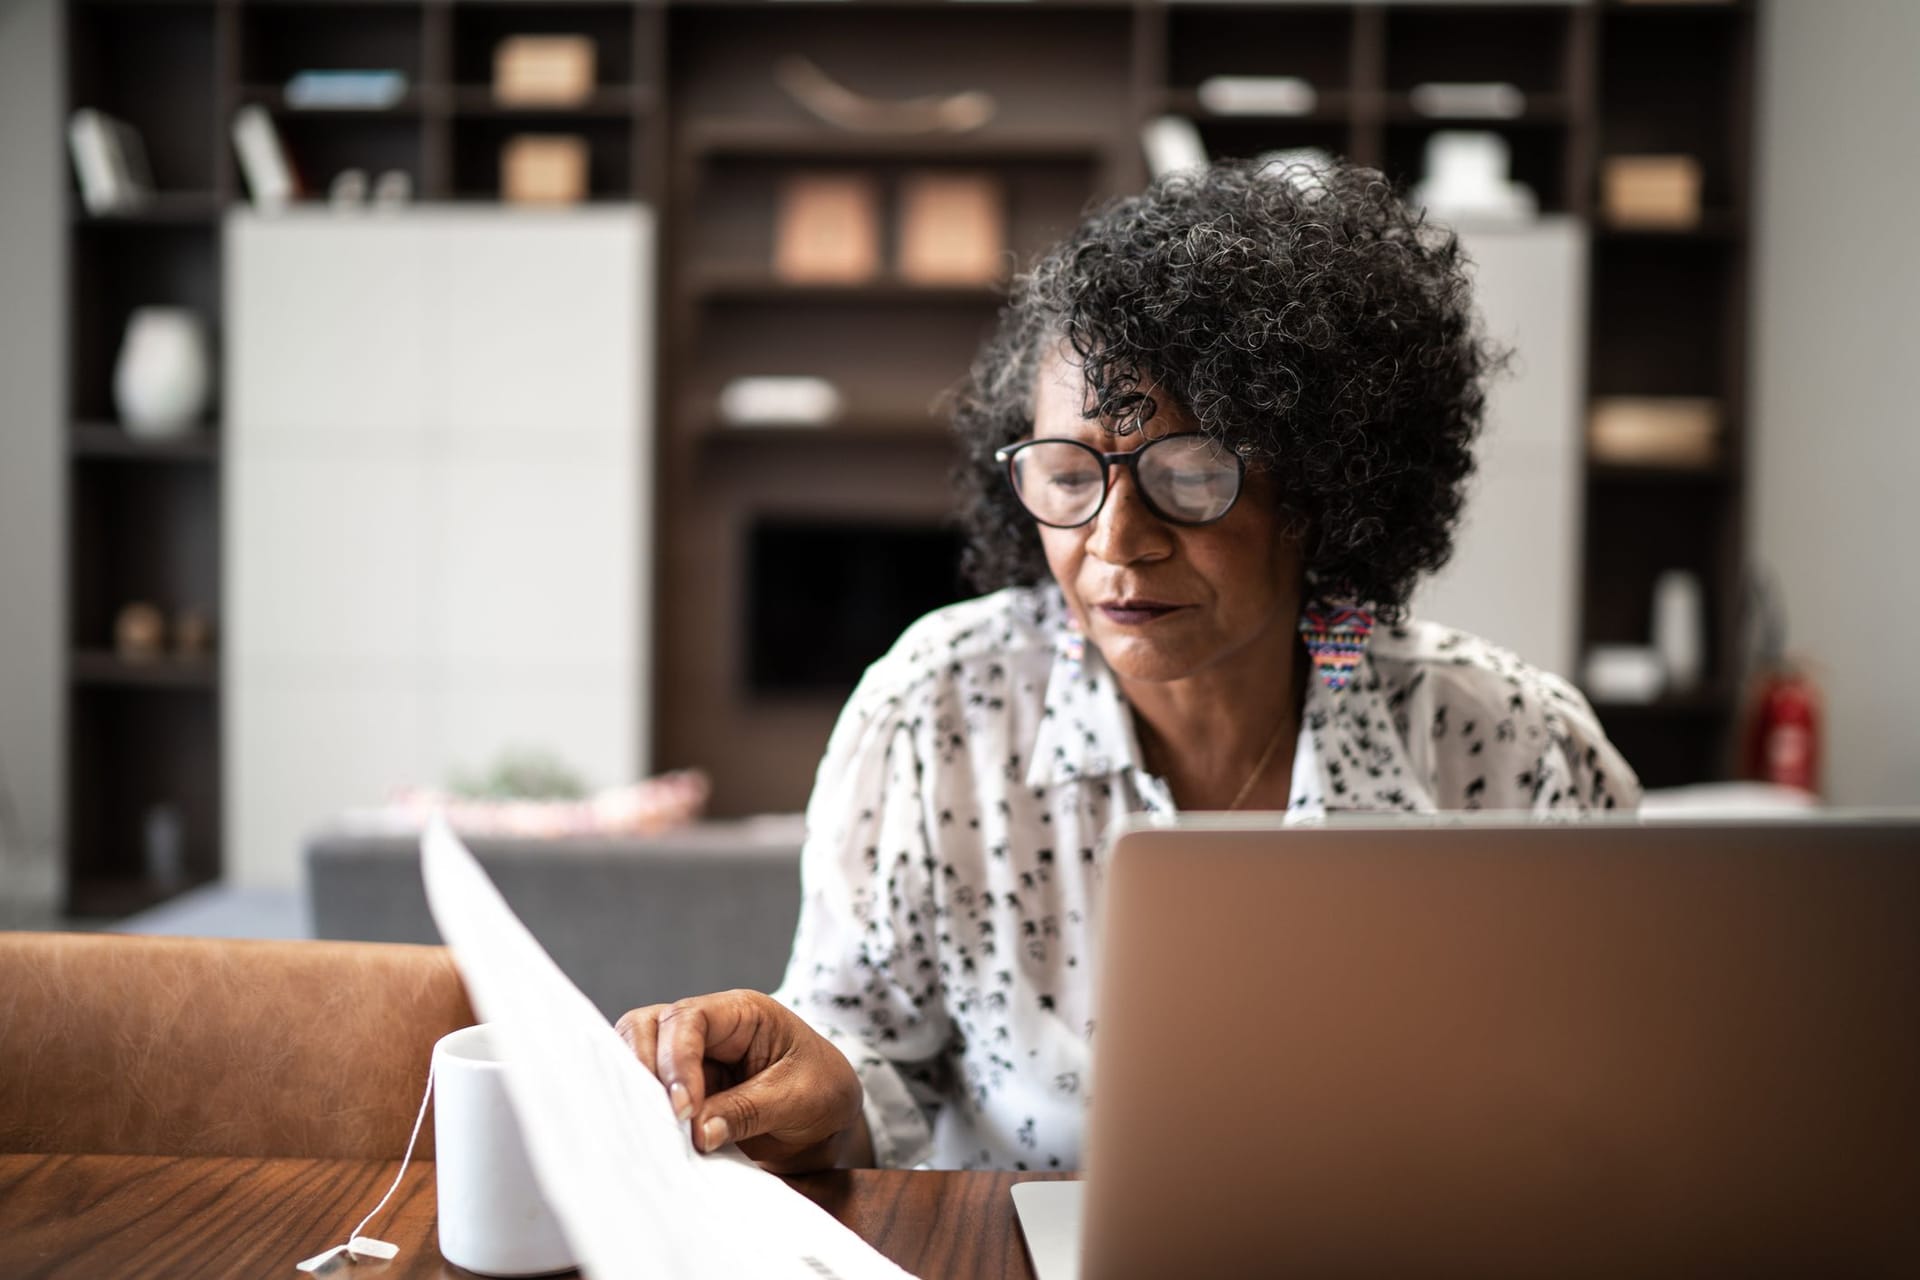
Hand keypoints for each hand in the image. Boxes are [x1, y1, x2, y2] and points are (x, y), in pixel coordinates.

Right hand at [615, 989, 871, 1172]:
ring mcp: (690, 1057)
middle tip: (660, 1121)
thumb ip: (748, 1111)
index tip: (683, 1109)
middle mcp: (708, 1028)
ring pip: (636, 1055)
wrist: (828, 1121)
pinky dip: (640, 1110)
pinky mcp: (681, 1089)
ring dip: (636, 1091)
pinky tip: (648, 1136)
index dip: (677, 1060)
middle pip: (648, 1028)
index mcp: (742, 1013)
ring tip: (650, 1130)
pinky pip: (645, 1091)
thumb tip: (698, 1131)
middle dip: (644, 1071)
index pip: (690, 1018)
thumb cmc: (822, 1093)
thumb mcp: (797, 1100)